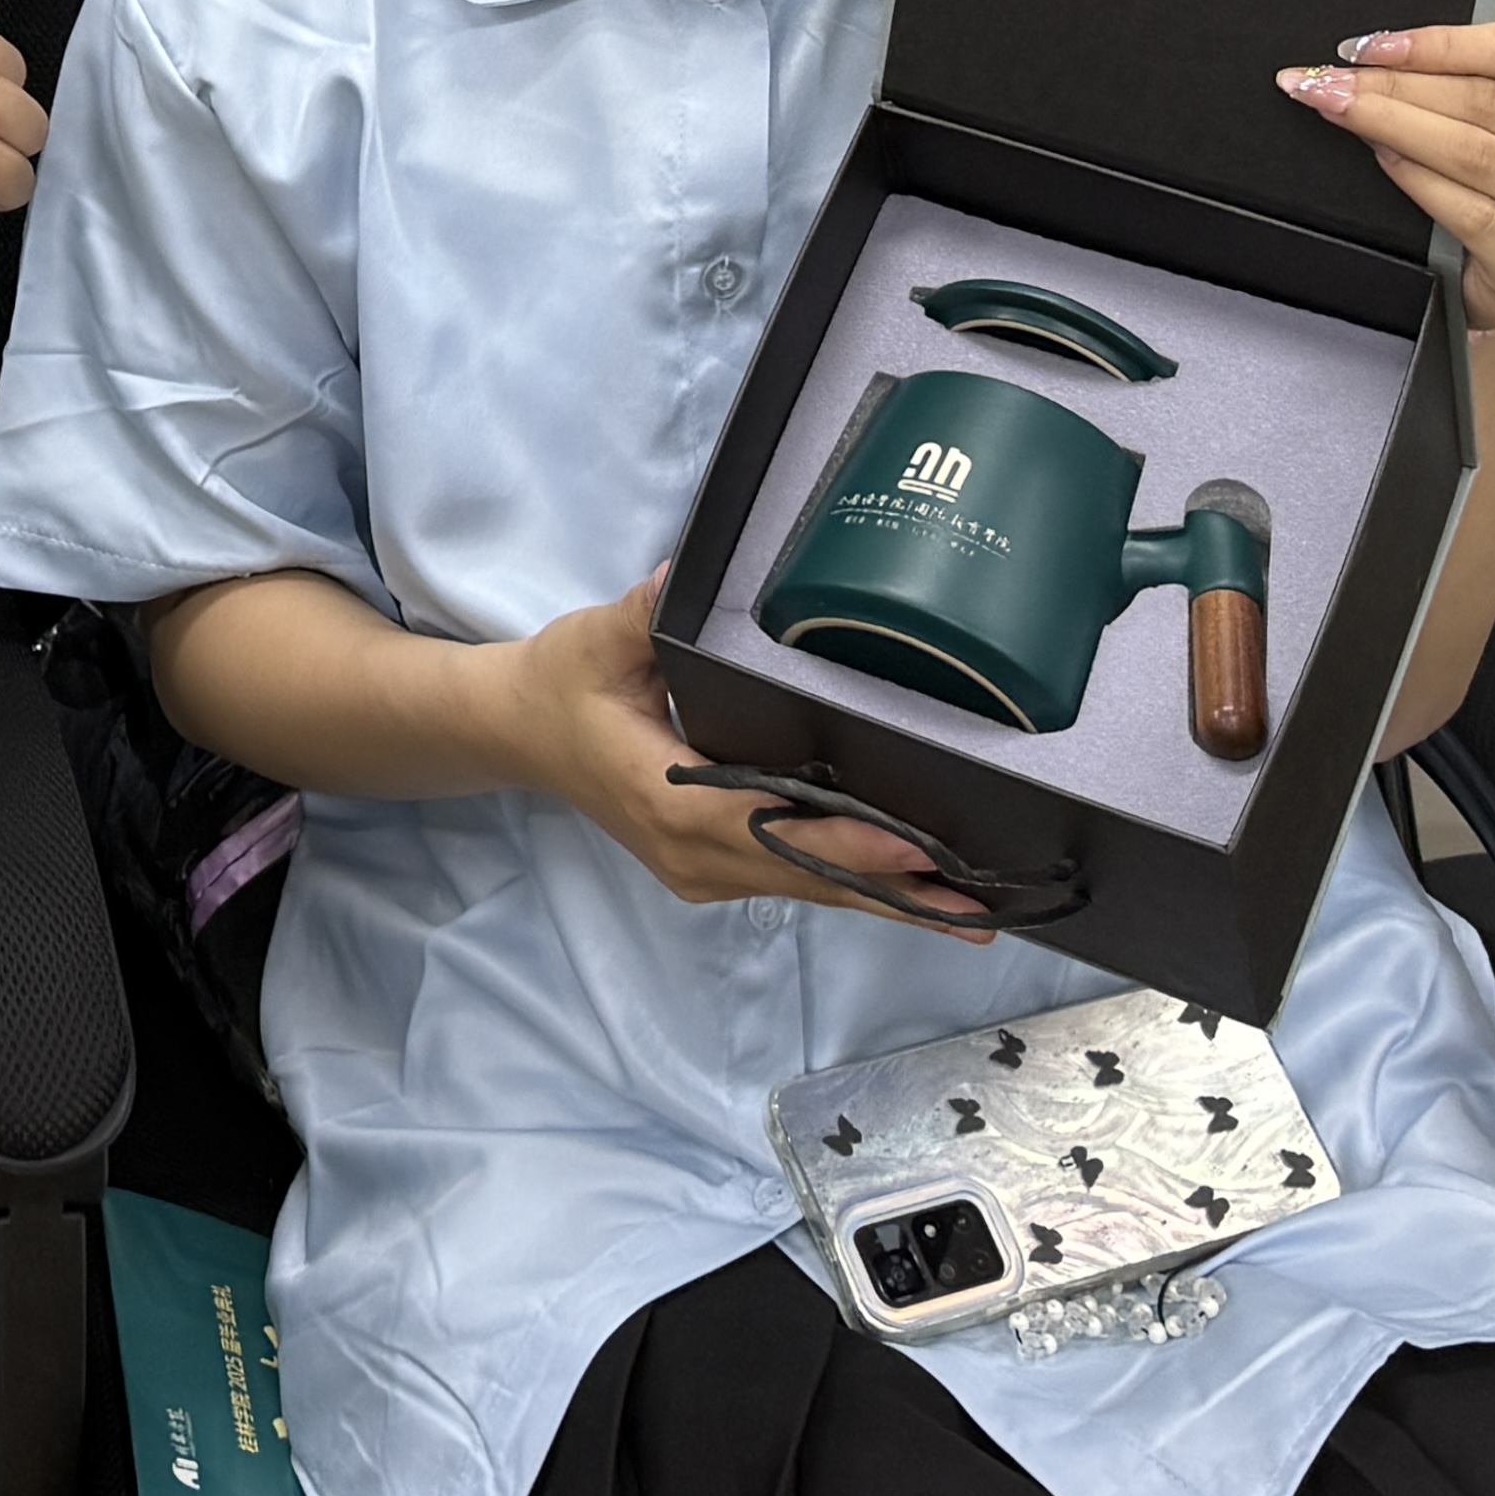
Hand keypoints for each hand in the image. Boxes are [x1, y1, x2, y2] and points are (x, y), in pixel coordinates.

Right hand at [514, 576, 990, 937]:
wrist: (516, 731)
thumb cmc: (559, 684)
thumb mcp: (595, 642)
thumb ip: (642, 616)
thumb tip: (679, 579)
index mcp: (666, 800)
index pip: (769, 829)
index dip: (844, 841)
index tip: (914, 847)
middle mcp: (690, 853)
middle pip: (805, 878)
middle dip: (893, 893)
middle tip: (979, 908)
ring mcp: (699, 870)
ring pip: (804, 891)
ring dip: (884, 902)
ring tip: (967, 916)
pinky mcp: (708, 869)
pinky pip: (790, 883)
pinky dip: (851, 887)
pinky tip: (907, 894)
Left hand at [1273, 23, 1494, 327]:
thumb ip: (1470, 78)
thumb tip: (1380, 49)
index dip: (1442, 43)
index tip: (1371, 45)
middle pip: (1489, 103)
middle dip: (1396, 85)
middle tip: (1329, 79)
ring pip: (1475, 154)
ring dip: (1392, 124)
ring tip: (1337, 108)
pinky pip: (1470, 213)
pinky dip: (1416, 178)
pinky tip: (1380, 157)